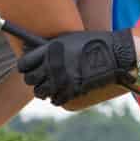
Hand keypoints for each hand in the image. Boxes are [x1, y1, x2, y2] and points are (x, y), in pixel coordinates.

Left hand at [17, 29, 137, 104]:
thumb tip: (34, 53)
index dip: (25, 68)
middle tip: (42, 78)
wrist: (116, 54)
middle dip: (34, 79)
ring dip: (44, 91)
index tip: (29, 69)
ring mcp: (61, 80)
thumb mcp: (69, 39)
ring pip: (40, 93)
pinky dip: (57, 98)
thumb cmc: (94, 43)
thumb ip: (50, 48)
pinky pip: (55, 101)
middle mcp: (51, 65)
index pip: (23, 64)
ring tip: (52, 87)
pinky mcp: (72, 92)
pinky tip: (62, 93)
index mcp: (49, 50)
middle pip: (30, 80)